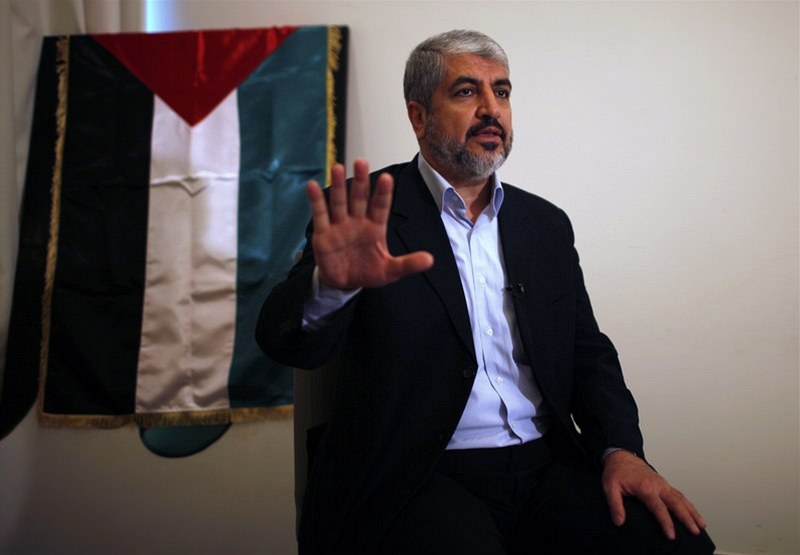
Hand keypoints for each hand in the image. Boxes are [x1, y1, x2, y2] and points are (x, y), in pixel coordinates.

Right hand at [307, 159, 433, 289]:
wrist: (344, 284)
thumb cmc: (368, 272)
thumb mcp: (390, 270)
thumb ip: (408, 264)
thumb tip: (430, 260)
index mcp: (375, 227)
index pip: (380, 206)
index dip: (383, 193)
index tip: (387, 178)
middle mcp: (357, 221)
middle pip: (359, 198)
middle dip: (360, 181)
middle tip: (361, 161)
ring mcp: (339, 226)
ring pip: (339, 202)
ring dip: (338, 185)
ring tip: (337, 167)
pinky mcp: (323, 234)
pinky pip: (320, 215)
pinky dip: (316, 201)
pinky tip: (312, 186)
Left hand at [602, 450, 706, 539]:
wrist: (621, 456)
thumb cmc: (616, 471)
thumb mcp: (610, 487)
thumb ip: (615, 505)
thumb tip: (619, 521)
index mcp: (645, 487)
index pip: (658, 507)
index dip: (666, 522)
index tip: (671, 535)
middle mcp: (658, 485)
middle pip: (676, 503)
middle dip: (687, 518)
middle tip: (695, 531)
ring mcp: (662, 484)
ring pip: (681, 498)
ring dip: (693, 511)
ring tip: (702, 525)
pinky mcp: (664, 484)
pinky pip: (679, 495)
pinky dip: (688, 504)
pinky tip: (694, 513)